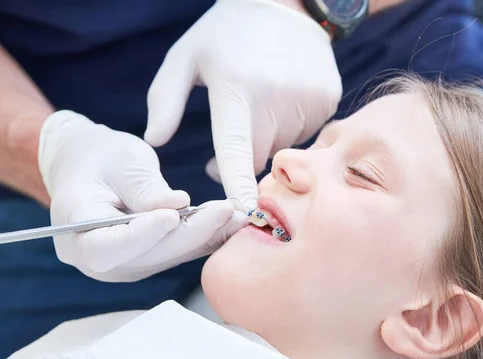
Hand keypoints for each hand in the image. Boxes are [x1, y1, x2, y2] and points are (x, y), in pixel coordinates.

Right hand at [39, 111, 245, 281]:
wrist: (88, 166)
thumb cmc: (97, 156)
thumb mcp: (118, 160)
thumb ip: (144, 187)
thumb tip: (179, 206)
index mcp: (75, 230)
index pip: (105, 246)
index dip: (140, 236)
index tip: (172, 216)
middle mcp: (96, 258)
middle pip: (146, 255)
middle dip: (189, 234)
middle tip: (225, 212)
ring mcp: (123, 264)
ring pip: (167, 256)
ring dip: (205, 237)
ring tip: (237, 217)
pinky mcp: (147, 259)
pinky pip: (177, 252)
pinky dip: (206, 238)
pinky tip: (233, 225)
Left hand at [144, 0, 341, 208]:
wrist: (284, 4)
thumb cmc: (225, 34)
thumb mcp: (186, 57)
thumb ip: (164, 99)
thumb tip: (154, 141)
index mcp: (237, 89)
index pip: (236, 150)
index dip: (238, 185)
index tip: (244, 214)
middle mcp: (277, 97)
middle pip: (257, 159)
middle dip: (241, 156)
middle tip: (231, 131)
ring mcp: (309, 99)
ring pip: (282, 148)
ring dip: (267, 138)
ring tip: (261, 99)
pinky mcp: (329, 99)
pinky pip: (305, 133)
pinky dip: (290, 125)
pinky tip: (283, 96)